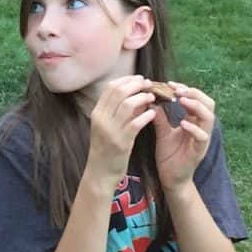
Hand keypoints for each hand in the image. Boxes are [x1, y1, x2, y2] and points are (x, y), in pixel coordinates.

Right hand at [87, 75, 157, 192]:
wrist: (100, 173)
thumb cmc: (106, 148)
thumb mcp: (107, 127)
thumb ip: (118, 111)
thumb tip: (136, 95)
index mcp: (97, 112)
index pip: (110, 87)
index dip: (127, 80)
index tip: (140, 79)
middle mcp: (101, 118)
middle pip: (119, 92)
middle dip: (136, 85)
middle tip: (149, 84)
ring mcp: (111, 130)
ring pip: (128, 104)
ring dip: (143, 97)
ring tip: (153, 97)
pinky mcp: (121, 142)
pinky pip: (136, 123)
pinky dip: (146, 115)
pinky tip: (153, 113)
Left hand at [151, 82, 215, 192]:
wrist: (170, 177)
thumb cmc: (169, 154)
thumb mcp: (162, 132)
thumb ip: (160, 117)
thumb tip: (151, 99)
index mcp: (193, 121)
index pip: (197, 99)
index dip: (186, 89)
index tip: (170, 83)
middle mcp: (201, 128)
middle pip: (208, 104)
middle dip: (194, 93)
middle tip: (178, 89)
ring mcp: (202, 139)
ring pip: (209, 118)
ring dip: (196, 106)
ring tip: (181, 100)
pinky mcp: (199, 151)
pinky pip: (202, 137)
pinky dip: (194, 128)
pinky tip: (183, 123)